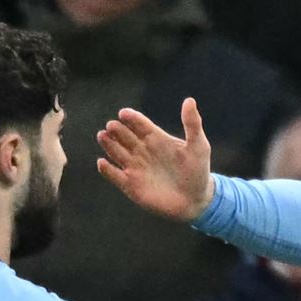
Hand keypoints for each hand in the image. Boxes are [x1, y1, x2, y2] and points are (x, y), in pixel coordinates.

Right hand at [97, 99, 215, 222]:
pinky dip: (107, 170)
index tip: (124, 113)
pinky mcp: (130, 186)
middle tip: (111, 126)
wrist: (195, 200)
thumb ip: (192, 124)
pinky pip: (115, 176)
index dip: (131, 118)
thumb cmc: (198, 171)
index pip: (139, 124)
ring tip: (102, 136)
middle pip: (124, 137)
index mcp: (156, 138)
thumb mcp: (198, 146)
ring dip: (108, 144)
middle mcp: (142, 151)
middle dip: (117, 130)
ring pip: (116, 153)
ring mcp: (135, 168)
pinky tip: (102, 163)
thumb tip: (189, 100)